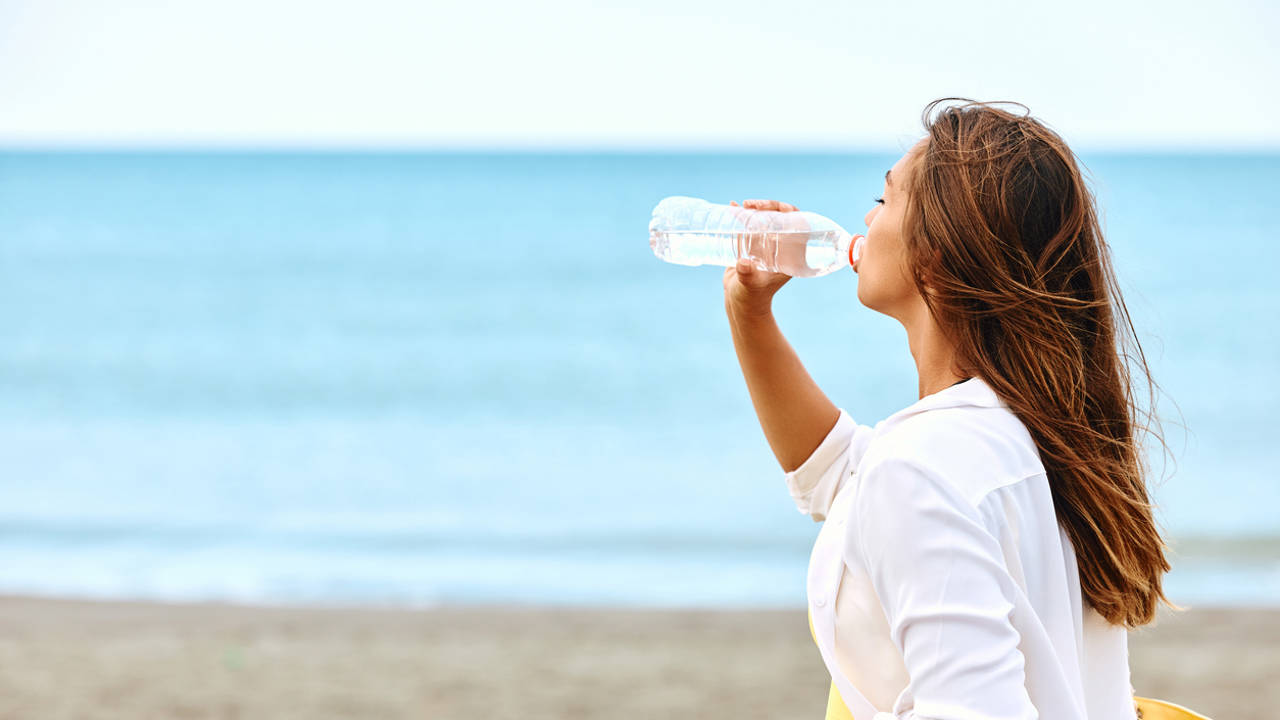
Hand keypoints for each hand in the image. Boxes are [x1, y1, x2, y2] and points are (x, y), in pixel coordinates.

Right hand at [723, 199, 798, 318]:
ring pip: (764, 219)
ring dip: (754, 209)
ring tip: (741, 205)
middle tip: (752, 205)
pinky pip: (748, 225)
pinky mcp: (749, 245)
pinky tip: (732, 206)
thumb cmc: (751, 297)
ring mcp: (764, 244)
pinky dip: (741, 215)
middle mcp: (779, 246)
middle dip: (768, 207)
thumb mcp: (752, 285)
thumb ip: (748, 275)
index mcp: (789, 253)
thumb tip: (742, 264)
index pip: (797, 225)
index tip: (776, 208)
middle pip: (780, 217)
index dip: (790, 212)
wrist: (739, 303)